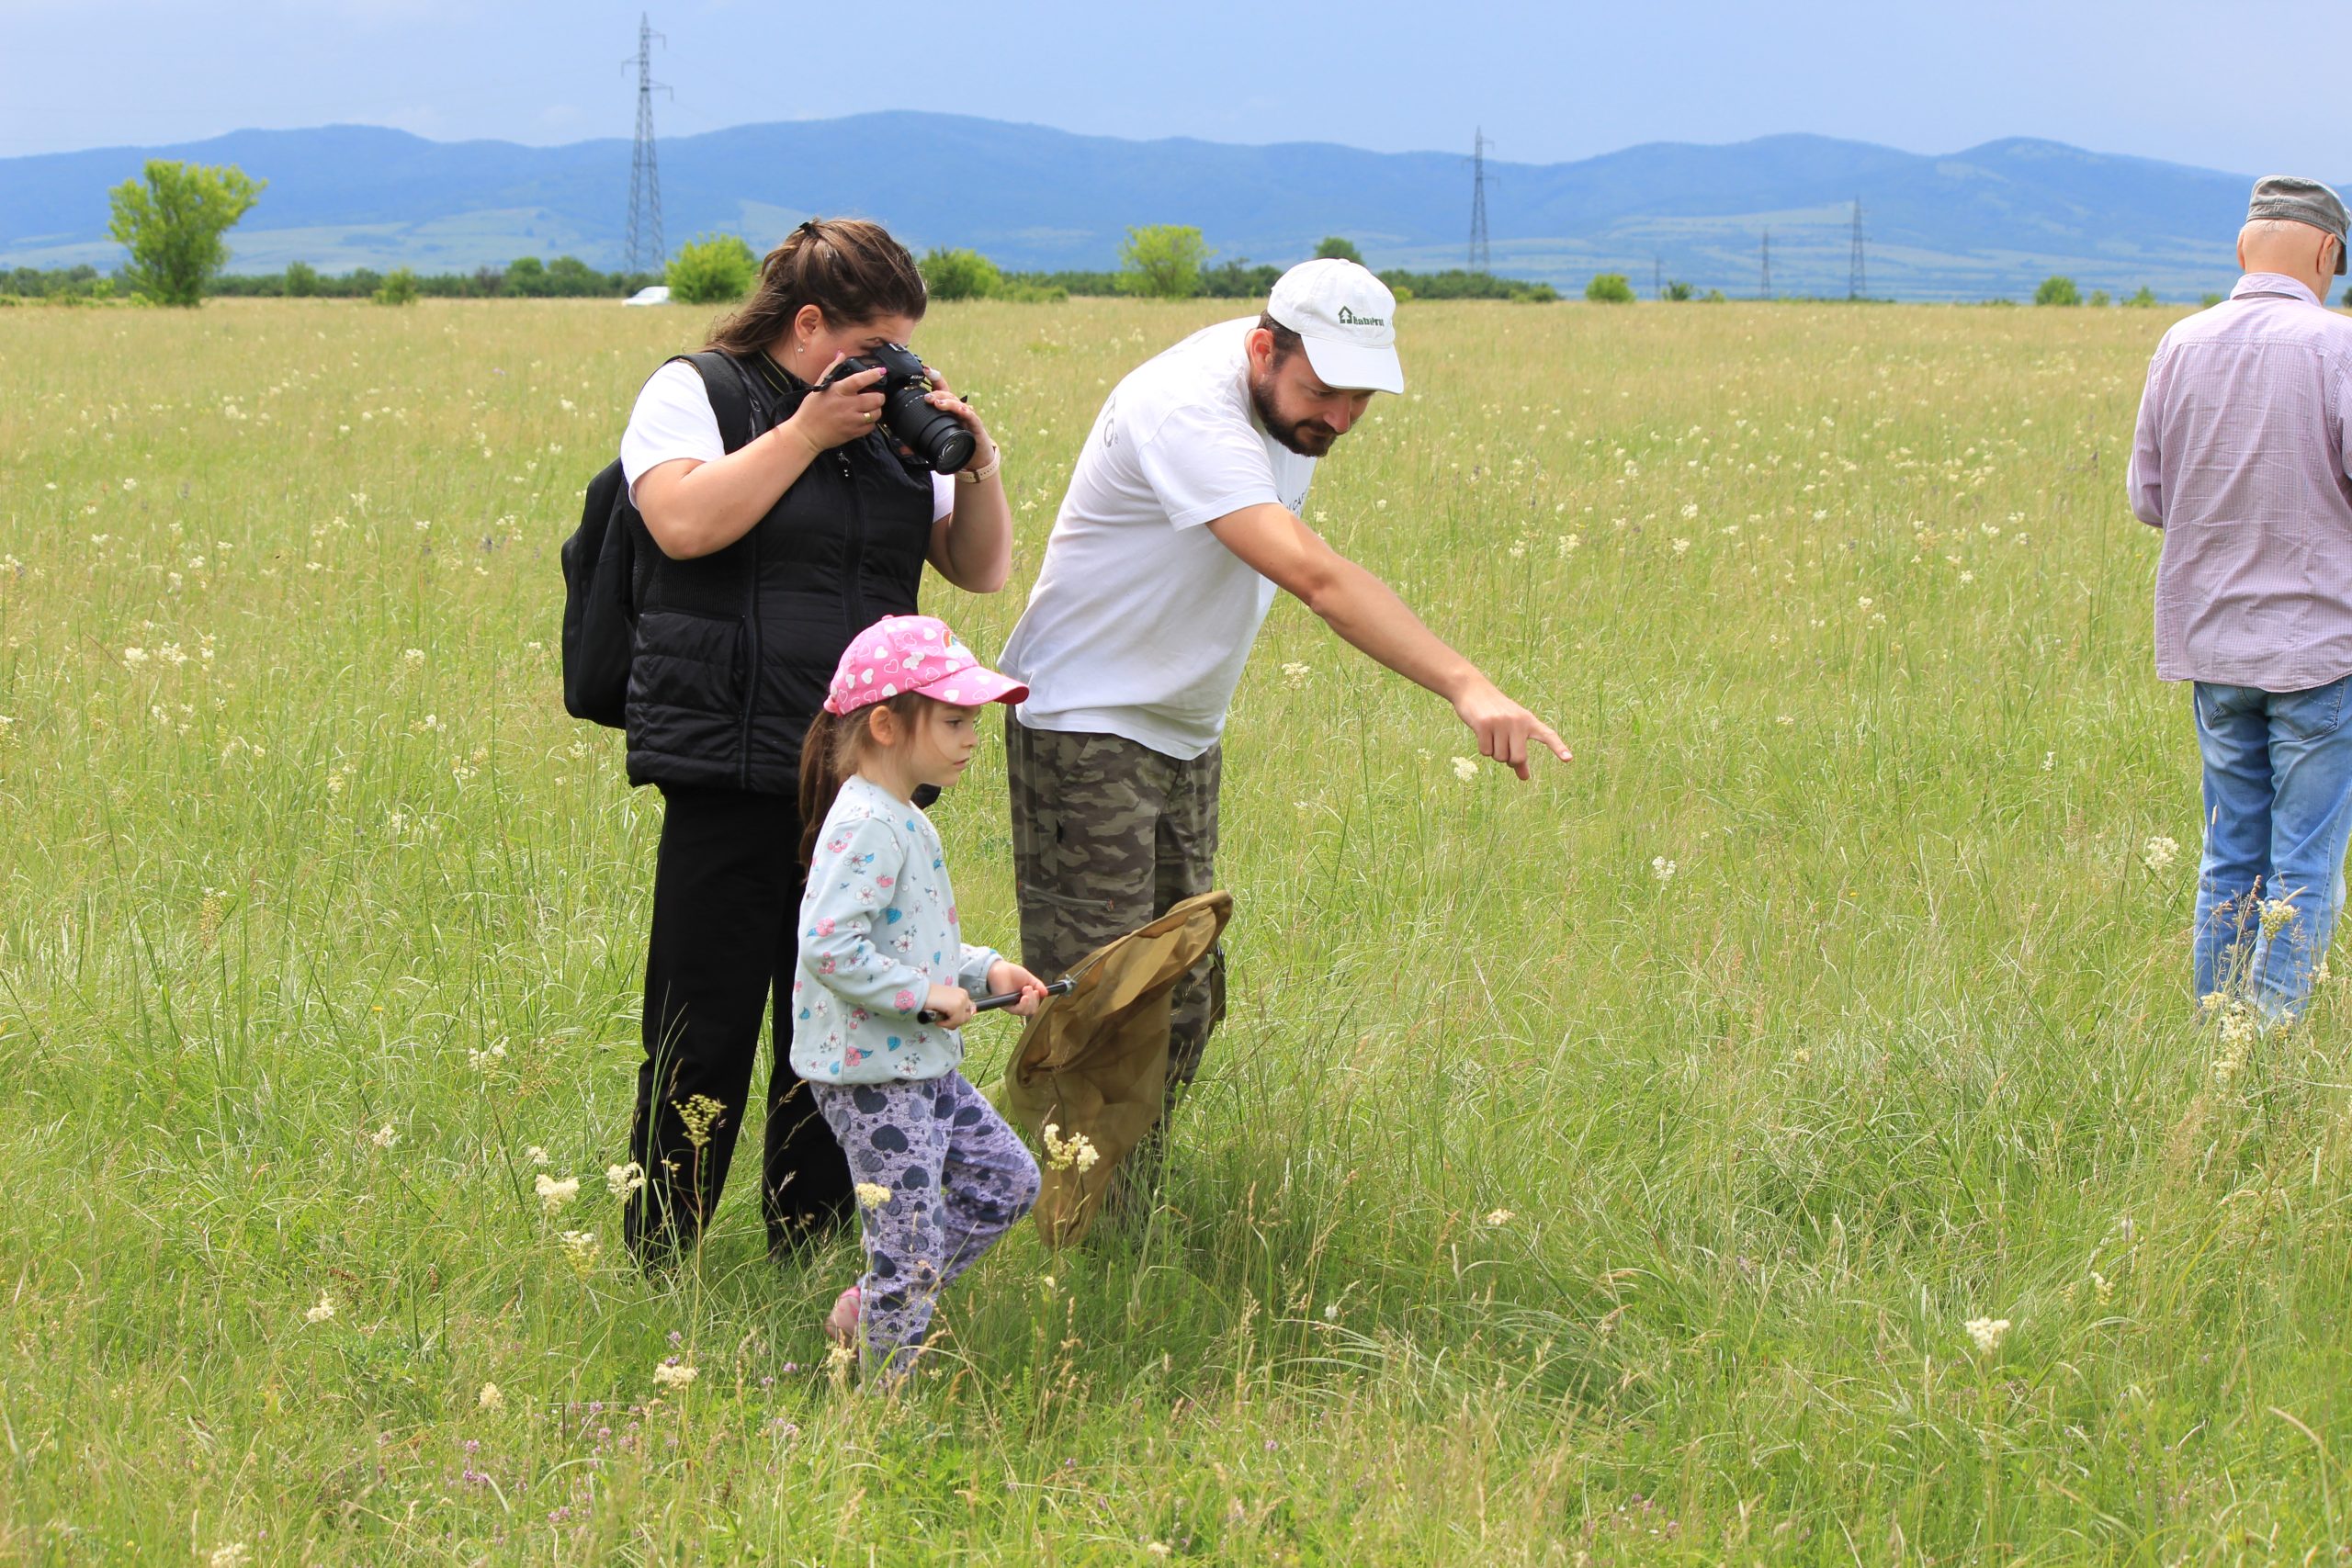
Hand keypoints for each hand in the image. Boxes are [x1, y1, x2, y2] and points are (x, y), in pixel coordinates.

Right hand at [785, 353, 887, 451]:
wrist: (806, 433)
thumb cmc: (811, 410)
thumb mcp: (819, 387)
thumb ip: (832, 369)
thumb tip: (841, 355)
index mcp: (838, 391)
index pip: (859, 380)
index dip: (873, 375)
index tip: (881, 372)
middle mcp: (847, 405)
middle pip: (875, 399)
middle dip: (879, 396)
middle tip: (875, 395)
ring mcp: (852, 420)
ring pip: (876, 413)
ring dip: (876, 409)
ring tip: (869, 407)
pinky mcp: (854, 432)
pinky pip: (871, 426)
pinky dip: (871, 422)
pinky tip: (864, 418)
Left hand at [921, 363, 996, 471]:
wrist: (976, 459)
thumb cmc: (958, 446)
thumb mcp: (936, 444)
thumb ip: (919, 446)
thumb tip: (903, 448)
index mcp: (948, 411)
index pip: (942, 390)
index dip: (934, 379)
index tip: (924, 370)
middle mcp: (957, 410)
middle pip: (948, 394)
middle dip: (937, 392)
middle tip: (926, 397)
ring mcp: (967, 416)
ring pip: (957, 403)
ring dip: (947, 401)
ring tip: (937, 402)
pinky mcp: (976, 425)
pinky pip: (970, 416)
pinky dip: (964, 411)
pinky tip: (959, 409)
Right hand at [922, 984, 975, 1028]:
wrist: (921, 992)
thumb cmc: (930, 997)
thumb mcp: (946, 1001)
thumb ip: (954, 1008)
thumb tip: (959, 1019)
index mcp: (962, 993)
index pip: (969, 1010)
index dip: (960, 1017)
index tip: (951, 1019)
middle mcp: (964, 996)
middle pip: (967, 1017)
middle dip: (956, 1022)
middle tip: (945, 1021)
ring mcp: (961, 1001)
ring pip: (961, 1020)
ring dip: (950, 1024)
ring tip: (940, 1020)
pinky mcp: (956, 1007)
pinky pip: (954, 1022)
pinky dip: (946, 1024)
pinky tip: (938, 1020)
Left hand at [986, 960, 1048, 1016]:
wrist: (999, 969)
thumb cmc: (1012, 973)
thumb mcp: (1029, 978)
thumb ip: (1038, 985)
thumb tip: (1046, 993)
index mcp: (1025, 998)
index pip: (1034, 1006)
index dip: (1037, 1000)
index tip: (1036, 990)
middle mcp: (1018, 1004)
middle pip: (1032, 1010)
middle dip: (1034, 1000)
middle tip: (1029, 988)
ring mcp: (1012, 1006)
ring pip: (1026, 1011)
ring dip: (1030, 1001)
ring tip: (1025, 989)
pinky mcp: (1006, 1006)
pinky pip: (1018, 1010)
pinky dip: (1024, 1004)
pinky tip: (1024, 997)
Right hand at [1451, 676, 1571, 779]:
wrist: (1473, 689)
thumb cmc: (1496, 713)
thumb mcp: (1512, 730)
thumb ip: (1520, 754)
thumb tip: (1525, 778)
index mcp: (1529, 721)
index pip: (1547, 735)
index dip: (1558, 748)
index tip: (1568, 759)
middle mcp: (1517, 721)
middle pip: (1518, 758)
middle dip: (1509, 760)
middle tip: (1503, 749)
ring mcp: (1501, 722)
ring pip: (1499, 757)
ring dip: (1494, 753)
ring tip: (1491, 735)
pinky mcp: (1484, 724)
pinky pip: (1485, 751)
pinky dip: (1483, 748)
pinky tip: (1481, 733)